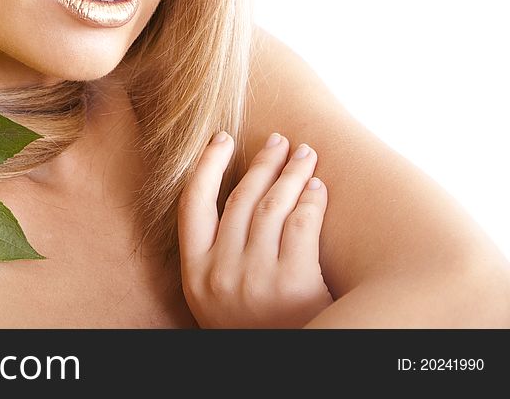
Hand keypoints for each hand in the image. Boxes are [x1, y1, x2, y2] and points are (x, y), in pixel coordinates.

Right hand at [178, 132, 333, 327]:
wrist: (282, 370)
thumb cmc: (252, 327)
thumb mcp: (215, 296)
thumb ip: (215, 253)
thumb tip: (232, 192)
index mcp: (194, 274)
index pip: (192, 204)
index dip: (206, 166)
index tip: (221, 139)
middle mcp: (220, 273)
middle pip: (240, 199)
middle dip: (261, 162)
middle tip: (279, 140)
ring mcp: (256, 279)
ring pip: (272, 206)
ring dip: (290, 173)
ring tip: (305, 153)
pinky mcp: (293, 285)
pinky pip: (301, 226)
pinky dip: (311, 200)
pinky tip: (317, 187)